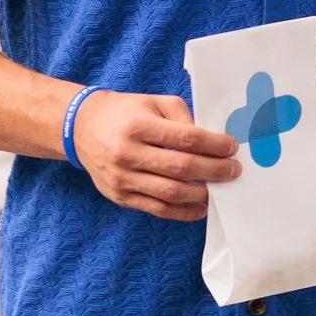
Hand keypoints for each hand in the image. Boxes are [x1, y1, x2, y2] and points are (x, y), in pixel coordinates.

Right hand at [71, 90, 241, 220]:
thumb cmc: (125, 112)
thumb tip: (212, 142)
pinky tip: (199, 207)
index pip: (186, 139)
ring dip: (201, 194)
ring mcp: (122, 179)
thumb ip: (183, 118)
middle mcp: (128, 154)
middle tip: (234, 171)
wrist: (82, 128)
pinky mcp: (120, 196)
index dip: (215, 145)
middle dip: (215, 171)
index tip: (232, 148)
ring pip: (171, 193)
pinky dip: (182, 212)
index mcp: (138, 126)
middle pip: (182, 168)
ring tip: (218, 188)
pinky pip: (156, 209)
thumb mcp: (154, 103)